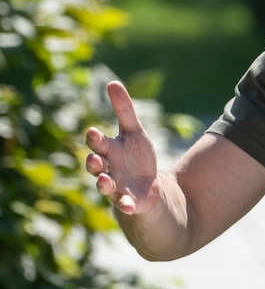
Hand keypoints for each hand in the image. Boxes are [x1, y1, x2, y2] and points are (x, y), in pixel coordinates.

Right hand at [85, 81, 159, 215]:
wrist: (147, 183)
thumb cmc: (136, 155)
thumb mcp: (134, 131)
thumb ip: (124, 109)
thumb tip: (112, 82)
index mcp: (109, 150)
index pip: (97, 143)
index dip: (94, 139)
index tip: (93, 132)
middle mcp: (107, 169)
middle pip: (95, 166)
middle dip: (94, 162)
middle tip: (95, 158)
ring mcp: (115, 186)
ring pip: (104, 186)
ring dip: (103, 184)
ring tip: (105, 181)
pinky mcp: (127, 200)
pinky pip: (123, 204)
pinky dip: (125, 204)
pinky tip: (129, 205)